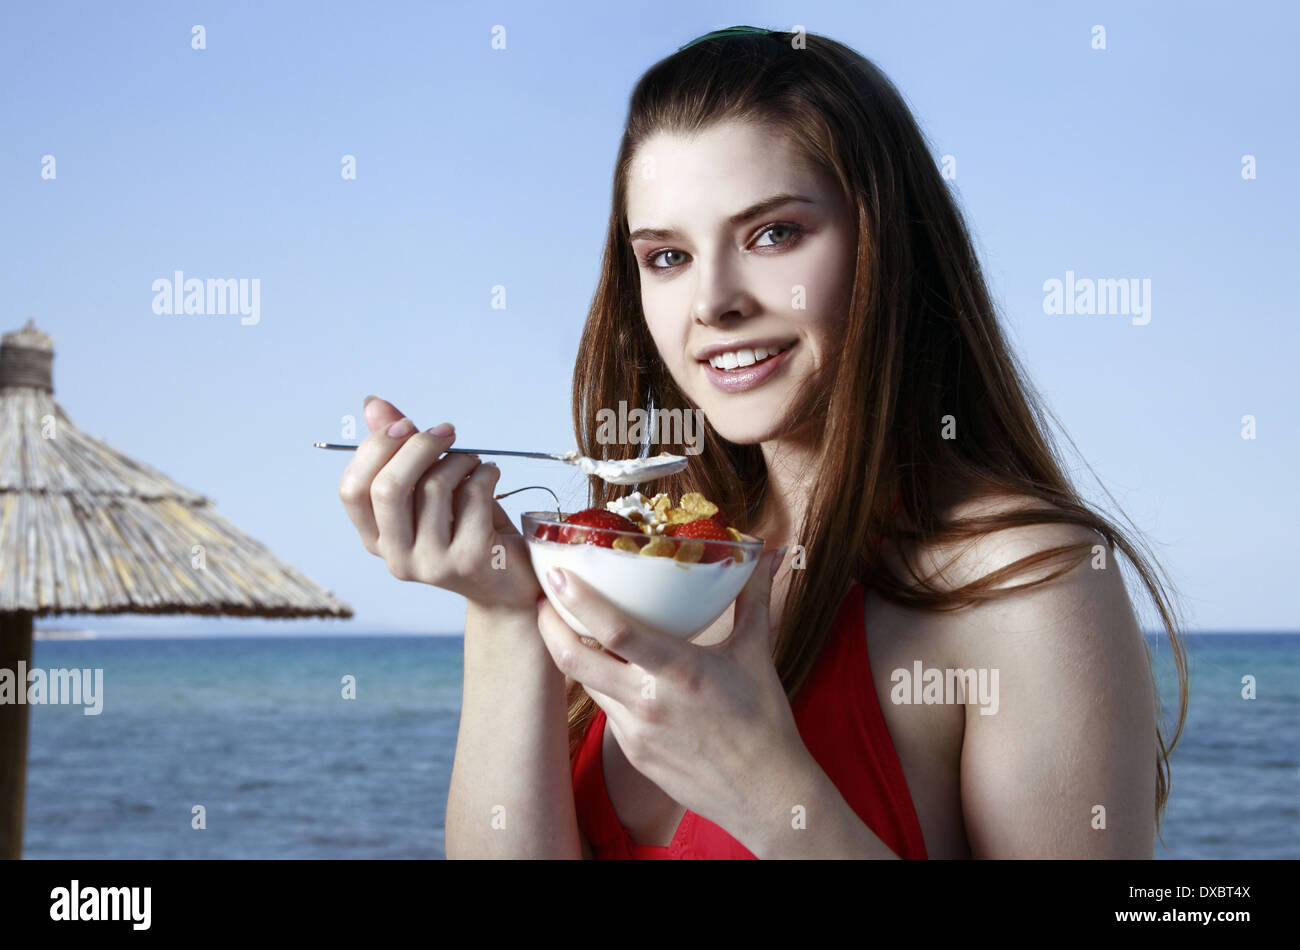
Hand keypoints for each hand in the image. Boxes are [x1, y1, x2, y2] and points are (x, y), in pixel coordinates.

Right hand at [337, 395, 541, 609]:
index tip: (407, 425)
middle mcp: (395, 557)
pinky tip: (492, 475)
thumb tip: (373, 404)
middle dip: (418, 445)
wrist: (509, 580)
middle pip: (387, 487)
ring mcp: (431, 564)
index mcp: (376, 538)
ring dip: (460, 459)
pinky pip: (473, 496)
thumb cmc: (466, 527)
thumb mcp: (429, 487)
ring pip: (434, 487)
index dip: (375, 449)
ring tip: (475, 462)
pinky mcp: (468, 560)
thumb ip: (399, 449)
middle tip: (446, 431)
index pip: (351, 490)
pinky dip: (486, 473)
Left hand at [535, 548, 804, 832]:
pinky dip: (604, 685)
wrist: (765, 794)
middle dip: (550, 627)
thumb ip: (752, 599)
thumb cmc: (764, 722)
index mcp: (679, 671)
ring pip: (587, 683)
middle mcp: (648, 702)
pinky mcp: (633, 753)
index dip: (578, 602)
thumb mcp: (755, 653)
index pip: (615, 631)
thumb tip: (767, 555)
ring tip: (573, 628)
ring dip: (575, 655)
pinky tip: (614, 672)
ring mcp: (635, 732)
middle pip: (575, 660)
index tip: (556, 576)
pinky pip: (607, 710)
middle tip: (545, 600)